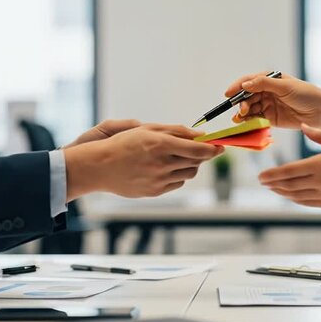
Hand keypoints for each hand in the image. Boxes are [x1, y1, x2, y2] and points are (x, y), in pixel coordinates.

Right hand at [63, 124, 222, 200]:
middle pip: (196, 162)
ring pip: (188, 174)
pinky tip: (168, 168)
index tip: (220, 146)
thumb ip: (176, 131)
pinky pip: (177, 184)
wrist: (99, 167)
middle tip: (199, 150)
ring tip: (179, 158)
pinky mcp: (155, 192)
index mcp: (160, 144)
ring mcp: (158, 179)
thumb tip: (200, 136)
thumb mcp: (148, 129)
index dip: (213, 149)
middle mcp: (161, 163)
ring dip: (190, 165)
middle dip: (202, 156)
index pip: (198, 150)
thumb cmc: (123, 144)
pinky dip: (178, 175)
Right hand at [224, 71, 320, 139]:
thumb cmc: (306, 94)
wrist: (320, 111)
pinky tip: (245, 123)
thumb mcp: (284, 86)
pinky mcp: (270, 118)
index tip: (228, 94)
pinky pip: (256, 119)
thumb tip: (245, 85)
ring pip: (249, 108)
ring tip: (241, 118)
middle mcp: (266, 91)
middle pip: (247, 96)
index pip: (249, 81)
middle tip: (242, 110)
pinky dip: (249, 121)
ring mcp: (268, 105)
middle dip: (241, 103)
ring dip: (243, 113)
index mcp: (270, 80)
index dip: (237, 87)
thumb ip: (264, 84)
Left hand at [259, 124, 320, 210]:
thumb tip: (304, 126)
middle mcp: (320, 182)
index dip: (272, 174)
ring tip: (273, 188)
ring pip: (296, 196)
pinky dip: (296, 200)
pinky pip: (308, 203)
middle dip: (273, 184)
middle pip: (289, 185)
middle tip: (262, 182)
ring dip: (282, 192)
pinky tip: (291, 196)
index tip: (261, 176)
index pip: (289, 171)